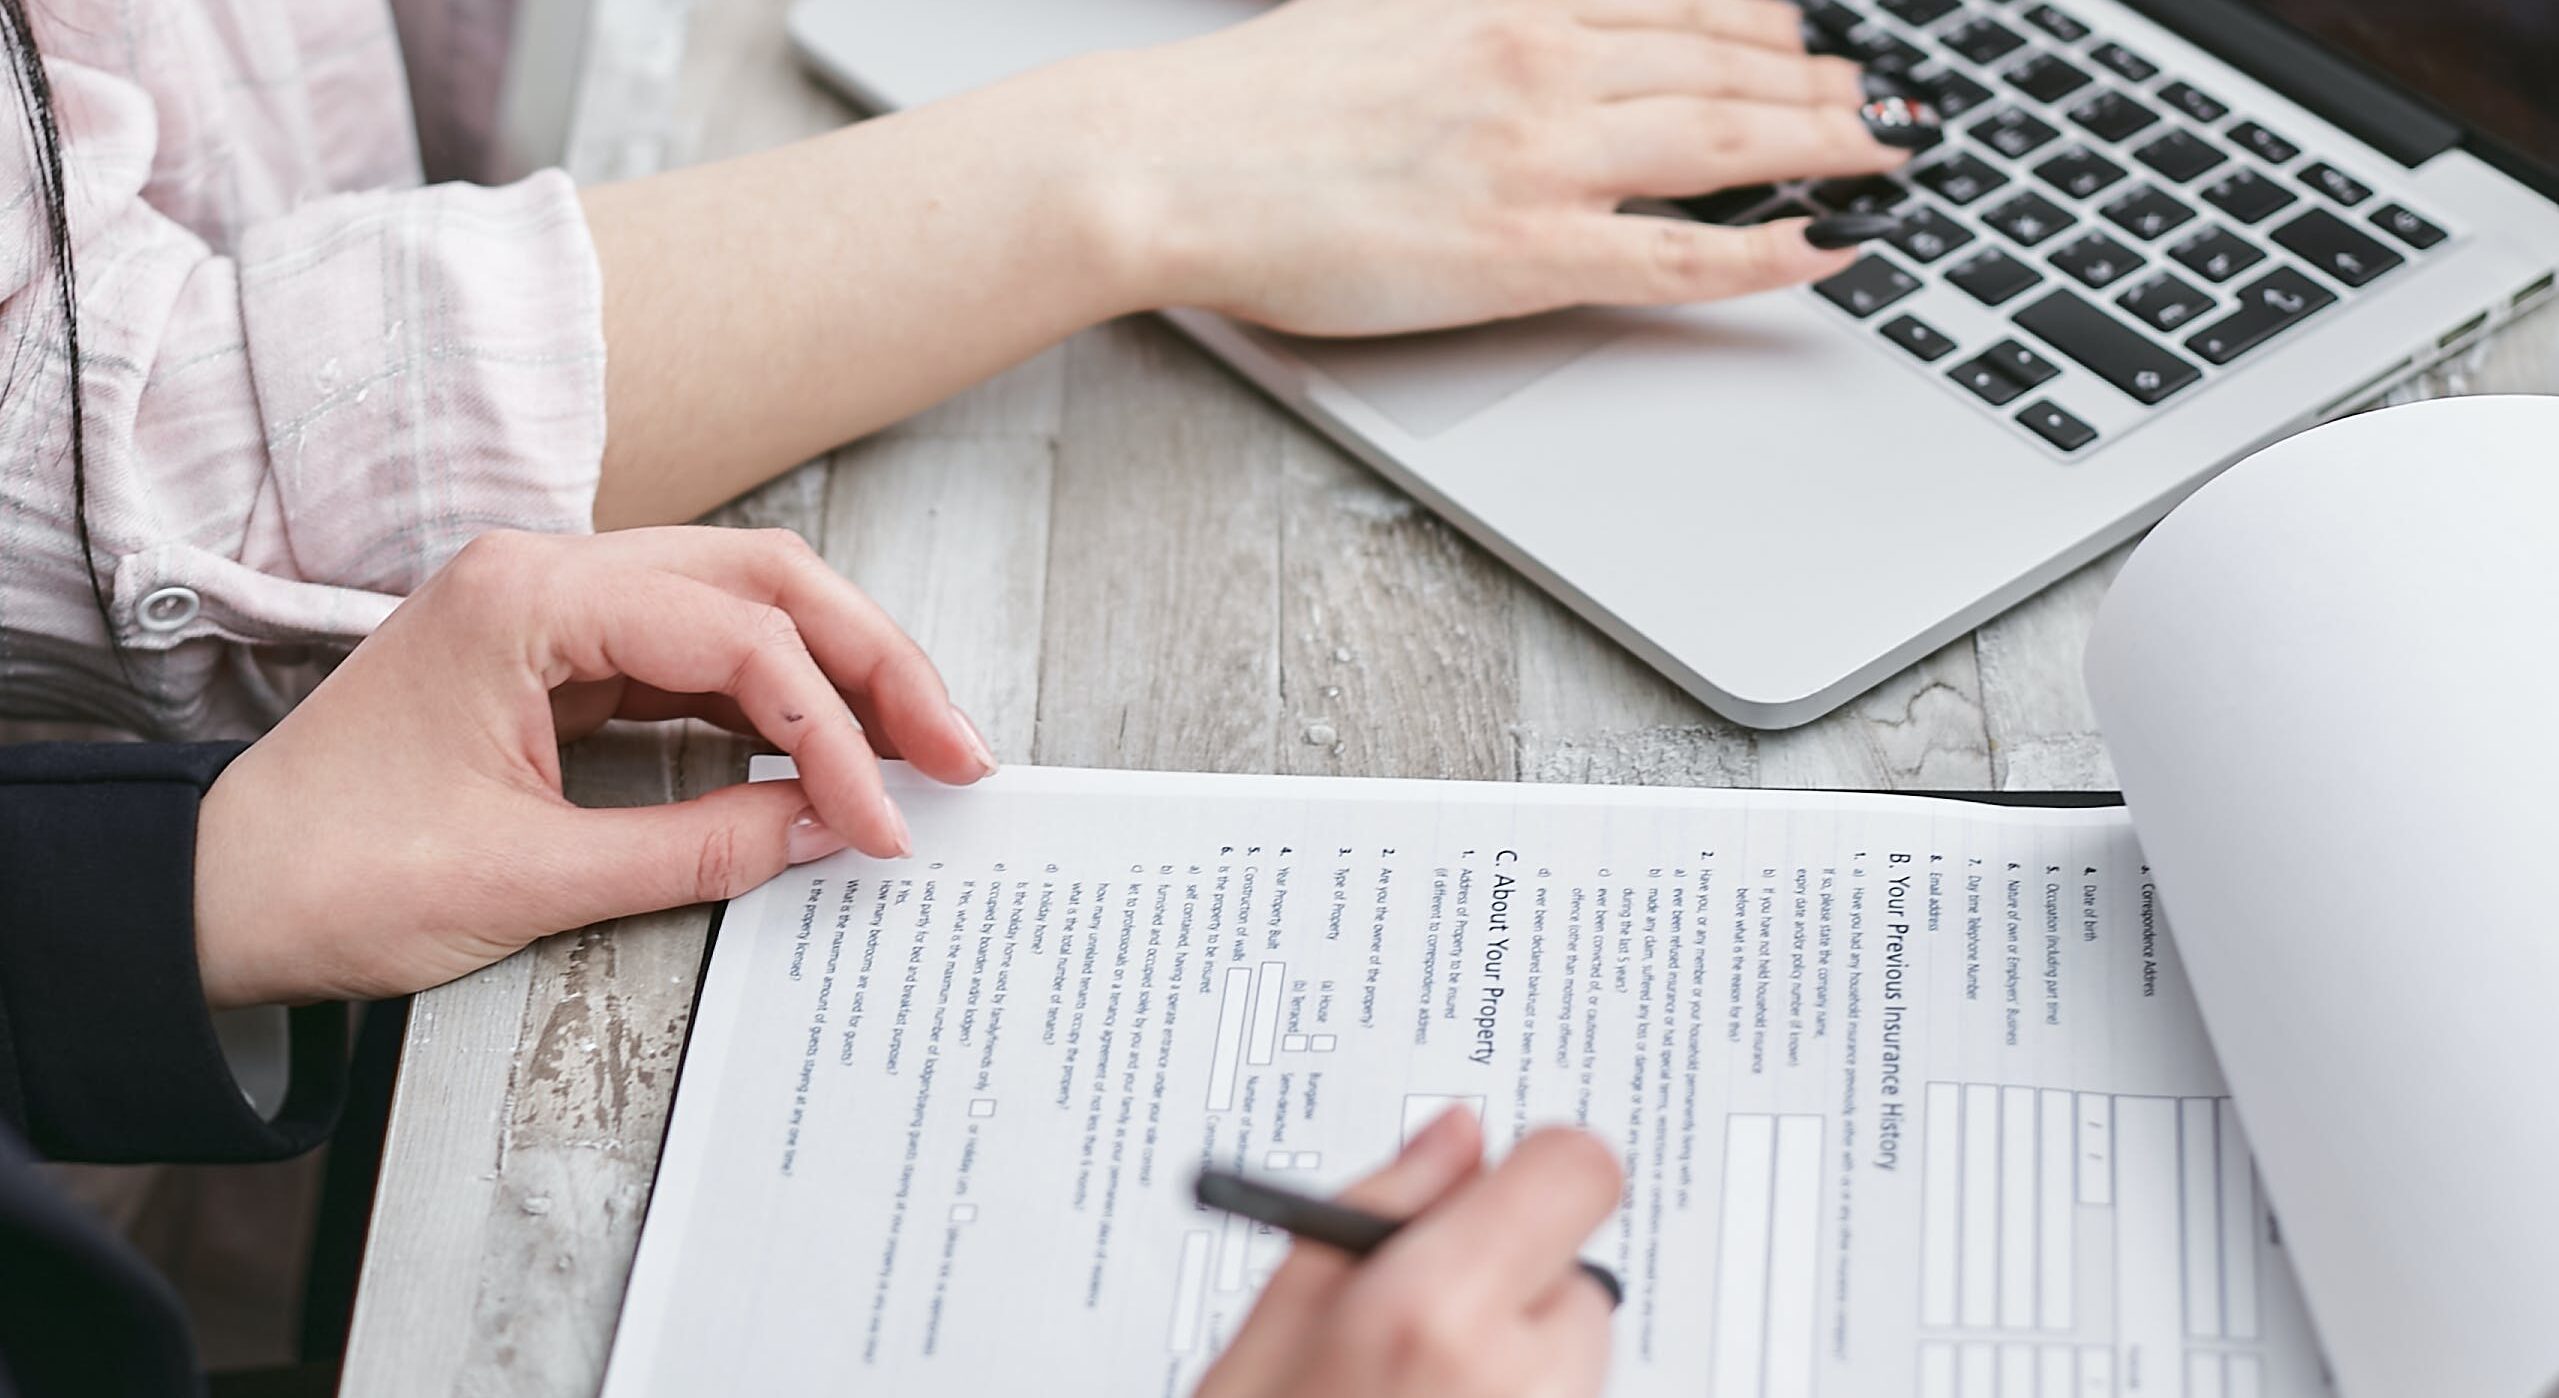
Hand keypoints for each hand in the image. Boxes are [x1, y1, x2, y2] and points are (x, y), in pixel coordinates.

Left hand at [191, 528, 996, 1009]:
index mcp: (529, 595)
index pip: (739, 637)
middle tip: (956, 750)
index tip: (885, 819)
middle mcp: (550, 572)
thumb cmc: (331, 875)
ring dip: (839, 675)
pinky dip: (777, 702)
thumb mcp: (528, 880)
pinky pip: (700, 657)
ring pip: (744, 605)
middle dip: (874, 663)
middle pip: (764, 579)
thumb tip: (830, 829)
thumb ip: (699, 846)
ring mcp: (557, 608)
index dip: (835, 730)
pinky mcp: (563, 657)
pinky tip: (829, 752)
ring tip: (919, 750)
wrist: (216, 897)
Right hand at [1086, 0, 1914, 333]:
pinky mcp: (1522, 251)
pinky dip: (1765, 249)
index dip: (1768, 24)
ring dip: (1824, 147)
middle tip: (1888, 106)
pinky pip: (1678, 252)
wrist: (1170, 159)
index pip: (1677, 4)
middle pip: (1725, 68)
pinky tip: (1825, 247)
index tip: (1815, 37)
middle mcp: (1541, 66)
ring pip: (1725, 142)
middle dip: (1824, 86)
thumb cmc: (1249, 106)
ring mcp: (1540, 159)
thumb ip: (1467, 25)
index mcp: (1506, 9)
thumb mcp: (1380, 17)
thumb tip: (1520, 36)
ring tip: (1889, 159)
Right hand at [1199, 1110, 1622, 1397]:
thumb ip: (1371, 1212)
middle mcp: (1526, 1378)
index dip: (1533, 1163)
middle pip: (1569, 1261)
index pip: (1574, 1168)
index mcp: (1436, 1316)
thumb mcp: (1264, 1337)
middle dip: (1501, 1279)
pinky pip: (1566, 1393)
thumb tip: (1452, 1136)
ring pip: (1573, 1344)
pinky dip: (1516, 1395)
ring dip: (1512, 1352)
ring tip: (1406, 1390)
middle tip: (1407, 1327)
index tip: (1486, 1185)